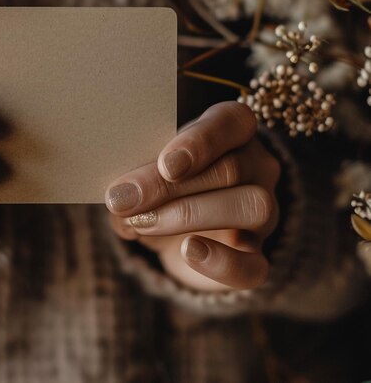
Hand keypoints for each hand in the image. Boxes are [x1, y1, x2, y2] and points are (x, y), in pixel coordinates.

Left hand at [105, 102, 280, 291]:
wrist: (175, 230)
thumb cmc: (160, 180)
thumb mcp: (146, 166)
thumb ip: (136, 173)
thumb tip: (121, 198)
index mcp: (232, 129)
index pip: (232, 121)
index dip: (201, 141)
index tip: (165, 164)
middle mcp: (256, 165)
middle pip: (230, 169)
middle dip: (169, 187)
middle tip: (123, 200)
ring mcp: (265, 212)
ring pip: (250, 207)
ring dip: (189, 216)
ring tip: (142, 223)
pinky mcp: (257, 256)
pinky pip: (254, 264)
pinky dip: (221, 261)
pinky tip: (188, 252)